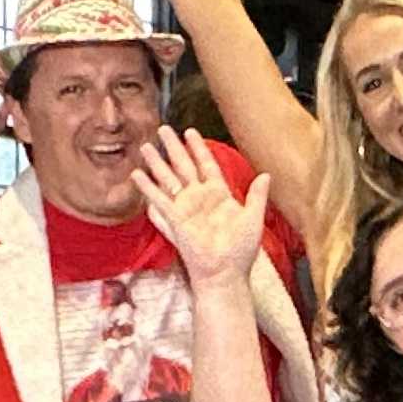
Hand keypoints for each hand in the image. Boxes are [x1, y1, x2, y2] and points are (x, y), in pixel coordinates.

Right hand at [134, 129, 268, 287]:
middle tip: (163, 129)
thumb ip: (257, 196)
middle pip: (183, 166)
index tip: (190, 131)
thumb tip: (266, 175)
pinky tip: (136, 174)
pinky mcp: (176, 219)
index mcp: (219, 194)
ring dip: (157, 162)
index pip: (206, 164)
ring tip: (145, 146)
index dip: (198, 148)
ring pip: (168, 178)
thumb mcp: (254, 218)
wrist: (225, 273)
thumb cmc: (241, 250)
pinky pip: (159, 199)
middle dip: (173, 147)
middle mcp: (199, 197)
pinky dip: (148, 187)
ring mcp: (186, 207)